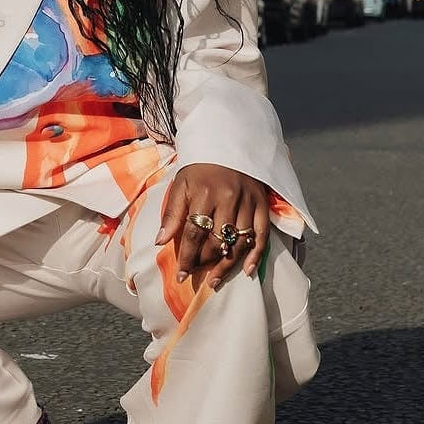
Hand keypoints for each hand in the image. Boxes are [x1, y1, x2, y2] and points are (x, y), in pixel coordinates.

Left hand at [155, 164, 268, 288]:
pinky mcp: (262, 204)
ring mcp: (247, 202)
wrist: (227, 144)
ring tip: (215, 280)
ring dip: (227, 265)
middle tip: (197, 276)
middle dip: (205, 262)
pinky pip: (262, 235)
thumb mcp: (180, 185)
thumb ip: (171, 213)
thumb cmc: (199, 168)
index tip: (181, 275)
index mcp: (204, 193)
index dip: (187, 257)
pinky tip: (247, 271)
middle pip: (217, 241)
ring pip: (239, 242)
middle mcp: (228, 198)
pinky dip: (256, 255)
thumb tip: (161, 242)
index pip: (194, 233)